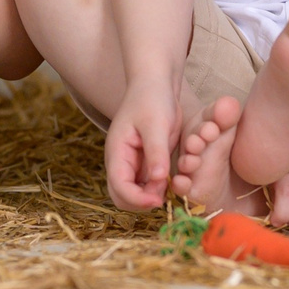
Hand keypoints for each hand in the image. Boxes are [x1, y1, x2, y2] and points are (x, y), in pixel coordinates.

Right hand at [104, 78, 182, 211]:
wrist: (156, 86)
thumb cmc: (153, 100)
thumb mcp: (156, 124)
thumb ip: (156, 151)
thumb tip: (157, 179)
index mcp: (117, 152)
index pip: (118, 186)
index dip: (136, 198)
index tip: (158, 200)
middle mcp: (121, 162)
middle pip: (121, 197)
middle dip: (142, 201)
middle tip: (165, 192)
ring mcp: (132, 164)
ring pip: (135, 194)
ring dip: (151, 196)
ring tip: (170, 182)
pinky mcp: (145, 164)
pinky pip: (147, 186)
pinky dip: (157, 189)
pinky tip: (172, 179)